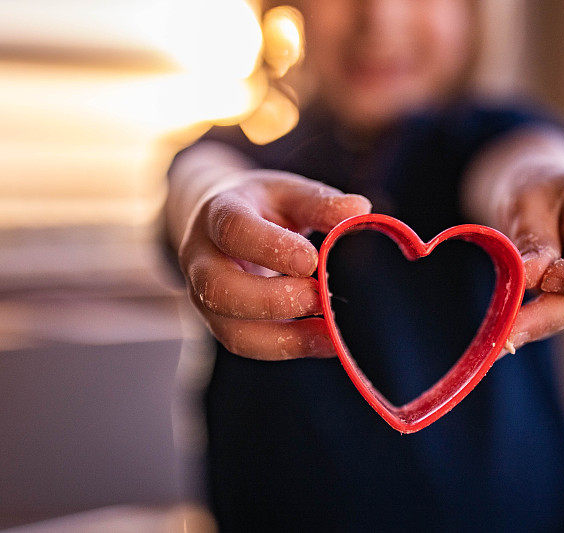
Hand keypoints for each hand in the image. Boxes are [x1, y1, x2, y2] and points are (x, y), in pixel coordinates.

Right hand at [178, 170, 370, 359]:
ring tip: (330, 330)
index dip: (271, 248)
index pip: (233, 230)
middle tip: (319, 297)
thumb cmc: (260, 207)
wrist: (219, 225)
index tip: (311, 260)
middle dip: (273, 300)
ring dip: (285, 336)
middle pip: (219, 288)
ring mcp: (205, 296)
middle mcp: (202, 257)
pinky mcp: (221, 323)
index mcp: (218, 213)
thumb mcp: (288, 193)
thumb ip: (320, 203)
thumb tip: (359, 210)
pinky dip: (290, 347)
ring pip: (231, 330)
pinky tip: (325, 342)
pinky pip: (249, 345)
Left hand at [500, 170, 563, 349]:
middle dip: (550, 315)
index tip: (544, 281)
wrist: (542, 196)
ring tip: (502, 331)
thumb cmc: (536, 189)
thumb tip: (531, 278)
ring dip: (541, 320)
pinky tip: (512, 325)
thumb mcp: (526, 204)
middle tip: (508, 336)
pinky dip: (540, 319)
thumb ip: (533, 240)